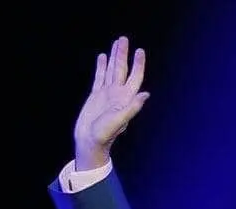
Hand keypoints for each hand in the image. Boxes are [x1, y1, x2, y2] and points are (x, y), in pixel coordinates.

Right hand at [73, 36, 149, 170]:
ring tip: (116, 43)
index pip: (134, 78)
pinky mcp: (95, 96)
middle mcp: (117, 95)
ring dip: (114, 57)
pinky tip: (103, 57)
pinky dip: (102, 67)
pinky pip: (99, 77)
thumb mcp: (119, 120)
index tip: (139, 51)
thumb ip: (132, 107)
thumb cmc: (104, 134)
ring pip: (111, 71)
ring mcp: (106, 94)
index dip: (138, 65)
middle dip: (123, 55)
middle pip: (122, 70)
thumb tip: (146, 94)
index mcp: (124, 99)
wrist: (89, 141)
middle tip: (124, 39)